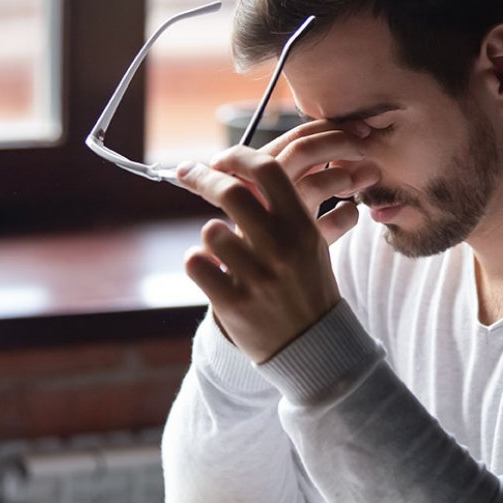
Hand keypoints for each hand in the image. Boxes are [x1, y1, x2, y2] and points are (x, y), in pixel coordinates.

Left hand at [176, 124, 376, 362]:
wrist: (313, 346)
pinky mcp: (233, 303)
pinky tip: (212, 271)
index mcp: (302, 228)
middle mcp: (280, 248)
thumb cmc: (307, 287)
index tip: (219, 159)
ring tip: (224, 252)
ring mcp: (256, 277)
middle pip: (231, 192)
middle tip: (188, 173)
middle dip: (203, 178)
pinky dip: (199, 263)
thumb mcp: (309, 243)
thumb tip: (245, 169)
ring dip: (211, 236)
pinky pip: (196, 262)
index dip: (238, 156)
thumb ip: (282, 208)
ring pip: (210, 230)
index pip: (268, 170)